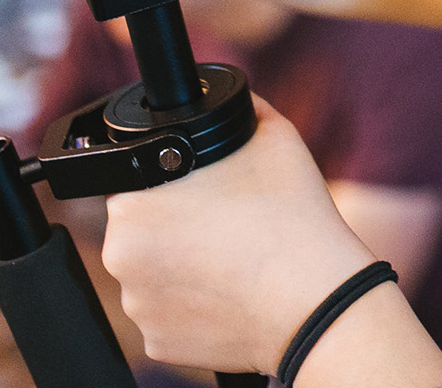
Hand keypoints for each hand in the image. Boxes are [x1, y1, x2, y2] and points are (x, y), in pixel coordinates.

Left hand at [101, 95, 379, 372]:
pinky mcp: (157, 344)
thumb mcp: (273, 133)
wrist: (320, 304)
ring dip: (180, 268)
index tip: (202, 196)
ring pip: (152, 275)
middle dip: (172, 227)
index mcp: (134, 205)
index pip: (132, 184)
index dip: (169, 187)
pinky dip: (191, 307)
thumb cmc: (294, 220)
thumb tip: (229, 97)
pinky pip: (167, 316)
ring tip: (230, 261)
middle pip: (139, 232)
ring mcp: (138, 307)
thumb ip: (240, 105)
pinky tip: (228, 293)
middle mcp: (121, 258)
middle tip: (221, 226)